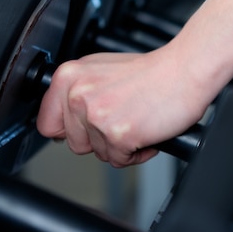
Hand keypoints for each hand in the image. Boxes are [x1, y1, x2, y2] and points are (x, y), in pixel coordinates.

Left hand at [36, 46, 210, 166]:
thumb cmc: (152, 72)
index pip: (47, 123)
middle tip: (123, 118)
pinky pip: (120, 161)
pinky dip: (137, 152)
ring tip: (137, 121)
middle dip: (100, 138)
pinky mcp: (118, 134)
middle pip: (75, 144)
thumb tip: (60, 121)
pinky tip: (147, 131)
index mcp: (69, 77)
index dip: (70, 131)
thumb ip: (77, 92)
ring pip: (99, 154)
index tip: (86, 128)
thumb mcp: (101, 71)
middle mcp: (78, 95)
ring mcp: (97, 116)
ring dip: (120, 145)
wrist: (185, 70)